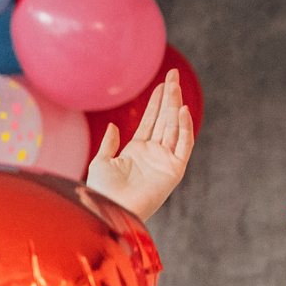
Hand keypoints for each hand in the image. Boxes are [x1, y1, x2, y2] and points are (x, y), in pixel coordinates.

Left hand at [87, 69, 195, 222]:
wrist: (108, 209)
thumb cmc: (102, 192)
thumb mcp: (101, 163)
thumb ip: (109, 144)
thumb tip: (113, 126)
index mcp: (137, 151)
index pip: (151, 122)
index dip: (156, 103)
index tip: (161, 84)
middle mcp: (153, 154)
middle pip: (165, 120)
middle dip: (169, 98)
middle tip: (172, 75)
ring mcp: (165, 161)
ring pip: (174, 127)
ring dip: (175, 106)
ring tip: (174, 86)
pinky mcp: (174, 170)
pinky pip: (183, 145)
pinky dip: (184, 128)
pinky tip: (181, 110)